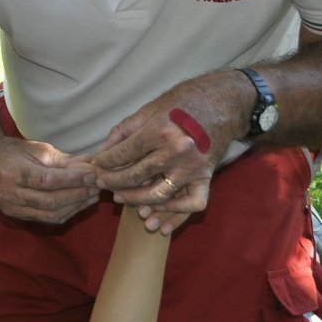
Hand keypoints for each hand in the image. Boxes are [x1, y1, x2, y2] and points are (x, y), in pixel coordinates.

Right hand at [0, 136, 99, 224]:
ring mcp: (12, 208)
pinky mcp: (15, 216)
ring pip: (50, 215)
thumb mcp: (35, 149)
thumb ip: (63, 160)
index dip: (73, 180)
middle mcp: (10, 194)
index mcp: (13, 172)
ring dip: (75, 207)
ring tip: (92, 196)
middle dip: (78, 195)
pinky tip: (78, 204)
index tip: (92, 175)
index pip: (48, 181)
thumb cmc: (9, 151)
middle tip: (97, 186)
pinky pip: (45, 219)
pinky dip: (65, 212)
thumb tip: (90, 165)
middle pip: (50, 202)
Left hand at [90, 74, 241, 232]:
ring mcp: (192, 167)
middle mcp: (176, 152)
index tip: (97, 164)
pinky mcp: (206, 176)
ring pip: (157, 195)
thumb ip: (125, 130)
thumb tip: (103, 150)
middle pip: (135, 175)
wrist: (224, 102)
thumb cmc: (185, 101)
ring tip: (119, 199)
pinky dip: (175, 214)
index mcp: (160, 130)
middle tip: (101, 182)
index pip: (123, 153)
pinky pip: (191, 203)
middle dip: (112, 181)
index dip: (105, 161)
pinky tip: (159, 220)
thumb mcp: (151, 108)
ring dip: (134, 200)